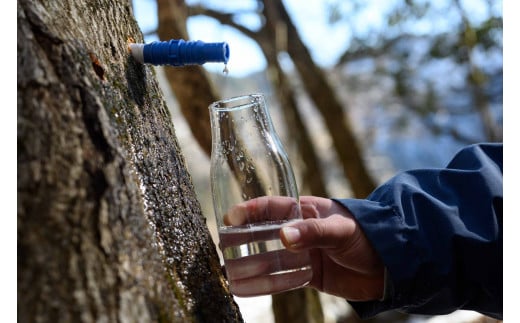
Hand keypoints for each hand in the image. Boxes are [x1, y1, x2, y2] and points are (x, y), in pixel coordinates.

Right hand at [224, 196, 384, 300]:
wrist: (392, 264)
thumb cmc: (367, 235)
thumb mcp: (341, 230)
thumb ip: (313, 232)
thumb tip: (284, 237)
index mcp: (306, 211)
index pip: (271, 207)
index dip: (249, 211)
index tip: (229, 218)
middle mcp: (300, 231)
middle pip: (264, 235)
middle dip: (243, 240)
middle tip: (222, 247)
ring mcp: (303, 254)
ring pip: (269, 259)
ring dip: (250, 265)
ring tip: (229, 272)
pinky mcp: (308, 275)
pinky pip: (281, 279)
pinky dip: (264, 284)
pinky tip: (246, 287)